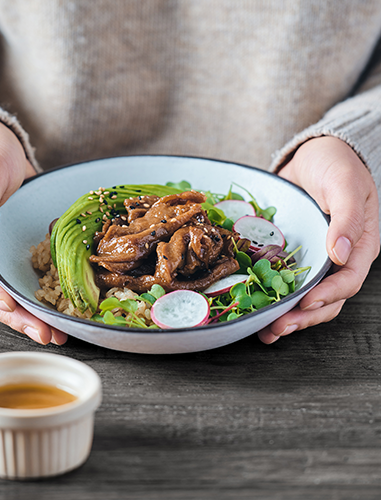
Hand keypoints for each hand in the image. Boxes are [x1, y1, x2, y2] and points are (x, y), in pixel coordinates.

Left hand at [258, 136, 379, 343]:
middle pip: (327, 299)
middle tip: (278, 328)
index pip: (348, 281)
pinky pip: (286, 281)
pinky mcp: (294, 254)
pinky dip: (274, 296)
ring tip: (267, 331)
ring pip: (307, 297)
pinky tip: (258, 307)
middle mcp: (338, 258)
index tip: (306, 303)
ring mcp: (315, 258)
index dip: (329, 295)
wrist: (312, 154)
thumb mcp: (344, 184)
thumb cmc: (335, 164)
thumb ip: (346, 218)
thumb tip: (342, 253)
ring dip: (289, 315)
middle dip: (304, 316)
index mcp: (360, 245)